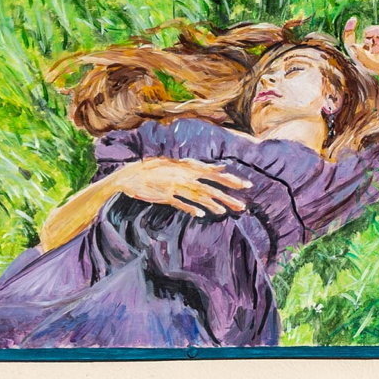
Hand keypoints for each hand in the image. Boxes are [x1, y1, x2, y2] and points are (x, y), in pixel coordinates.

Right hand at [111, 156, 249, 215]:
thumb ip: (202, 166)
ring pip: (197, 196)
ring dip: (212, 204)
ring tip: (225, 212)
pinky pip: (180, 202)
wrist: (131, 176)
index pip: (215, 174)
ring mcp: (175, 185)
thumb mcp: (179, 164)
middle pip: (210, 187)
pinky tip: (200, 214)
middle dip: (227, 196)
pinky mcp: (164, 195)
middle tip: (243, 205)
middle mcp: (185, 176)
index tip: (247, 185)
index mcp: (189, 168)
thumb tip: (221, 166)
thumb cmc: (157, 169)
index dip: (231, 179)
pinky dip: (190, 207)